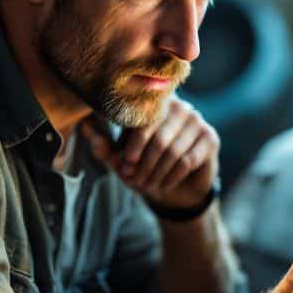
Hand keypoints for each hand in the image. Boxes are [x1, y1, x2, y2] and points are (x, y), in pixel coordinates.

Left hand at [80, 98, 218, 208]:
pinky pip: (188, 160)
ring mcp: (196, 119)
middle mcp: (178, 105)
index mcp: (153, 102)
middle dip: (143, 164)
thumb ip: (104, 145)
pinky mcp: (210, 138)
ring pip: (172, 150)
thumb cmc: (143, 166)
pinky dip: (171, 176)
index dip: (131, 145)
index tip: (123, 166)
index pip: (141, 120)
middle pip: (158, 137)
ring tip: (146, 186)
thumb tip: (83, 125)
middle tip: (133, 181)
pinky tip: (162, 185)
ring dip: (156, 173)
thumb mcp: (120, 159)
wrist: (174, 189)